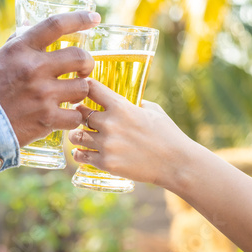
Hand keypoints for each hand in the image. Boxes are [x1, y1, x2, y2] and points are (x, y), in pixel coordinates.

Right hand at [0, 11, 100, 146]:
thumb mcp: (0, 58)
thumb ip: (18, 41)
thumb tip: (29, 23)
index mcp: (21, 49)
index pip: (56, 25)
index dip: (79, 19)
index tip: (94, 19)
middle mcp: (34, 68)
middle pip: (80, 57)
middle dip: (87, 62)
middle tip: (83, 69)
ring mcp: (42, 95)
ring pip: (83, 87)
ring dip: (80, 90)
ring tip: (72, 94)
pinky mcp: (46, 119)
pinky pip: (75, 115)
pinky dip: (73, 116)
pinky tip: (66, 115)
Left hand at [69, 78, 194, 186]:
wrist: (177, 164)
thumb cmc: (167, 134)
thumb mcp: (152, 110)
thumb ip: (133, 103)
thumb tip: (122, 99)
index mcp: (121, 106)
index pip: (90, 87)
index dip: (82, 87)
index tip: (80, 91)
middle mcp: (110, 123)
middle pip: (78, 112)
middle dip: (77, 113)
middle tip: (79, 116)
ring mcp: (107, 144)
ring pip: (75, 135)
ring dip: (75, 135)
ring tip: (79, 135)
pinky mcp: (106, 163)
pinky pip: (81, 155)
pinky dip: (79, 153)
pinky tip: (81, 152)